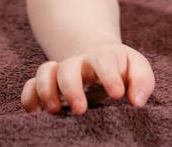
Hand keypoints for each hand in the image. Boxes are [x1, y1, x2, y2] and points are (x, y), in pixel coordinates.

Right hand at [21, 41, 154, 114]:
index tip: (118, 95)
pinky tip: (36, 113)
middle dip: (72, 88)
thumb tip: (137, 101)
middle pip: (68, 67)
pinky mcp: (47, 85)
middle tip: (81, 110)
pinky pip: (29, 85)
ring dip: (46, 90)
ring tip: (55, 111)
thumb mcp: (136, 68)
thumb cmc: (121, 67)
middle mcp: (78, 63)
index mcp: (102, 57)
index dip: (109, 76)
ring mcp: (60, 73)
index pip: (103, 61)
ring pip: (45, 71)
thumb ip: (142, 81)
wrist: (98, 57)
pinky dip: (29, 97)